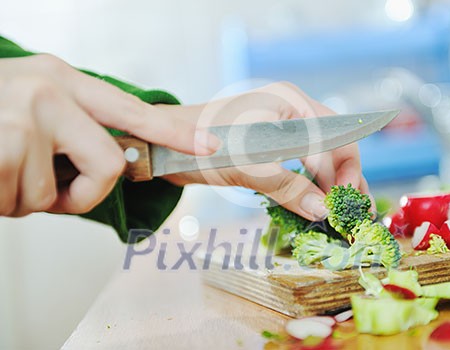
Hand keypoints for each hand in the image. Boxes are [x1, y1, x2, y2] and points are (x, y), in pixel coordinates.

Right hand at [0, 54, 219, 216]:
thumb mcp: (28, 110)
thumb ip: (72, 130)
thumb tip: (115, 166)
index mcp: (60, 78)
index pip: (130, 110)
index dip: (172, 133)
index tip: (209, 144)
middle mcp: (48, 89)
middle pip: (109, 164)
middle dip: (82, 195)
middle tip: (51, 197)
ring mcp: (24, 114)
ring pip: (53, 194)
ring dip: (24, 200)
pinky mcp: (0, 144)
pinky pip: (20, 204)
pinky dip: (0, 205)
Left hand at [161, 82, 372, 220]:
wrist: (164, 147)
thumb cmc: (200, 146)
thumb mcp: (247, 167)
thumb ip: (287, 187)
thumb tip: (324, 211)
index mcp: (291, 102)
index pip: (335, 138)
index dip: (345, 173)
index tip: (345, 205)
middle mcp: (293, 111)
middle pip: (334, 146)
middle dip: (344, 180)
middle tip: (354, 214)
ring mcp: (285, 127)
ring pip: (321, 157)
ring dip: (332, 185)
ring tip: (346, 214)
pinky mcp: (274, 146)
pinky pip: (304, 165)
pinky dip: (313, 185)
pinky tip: (319, 204)